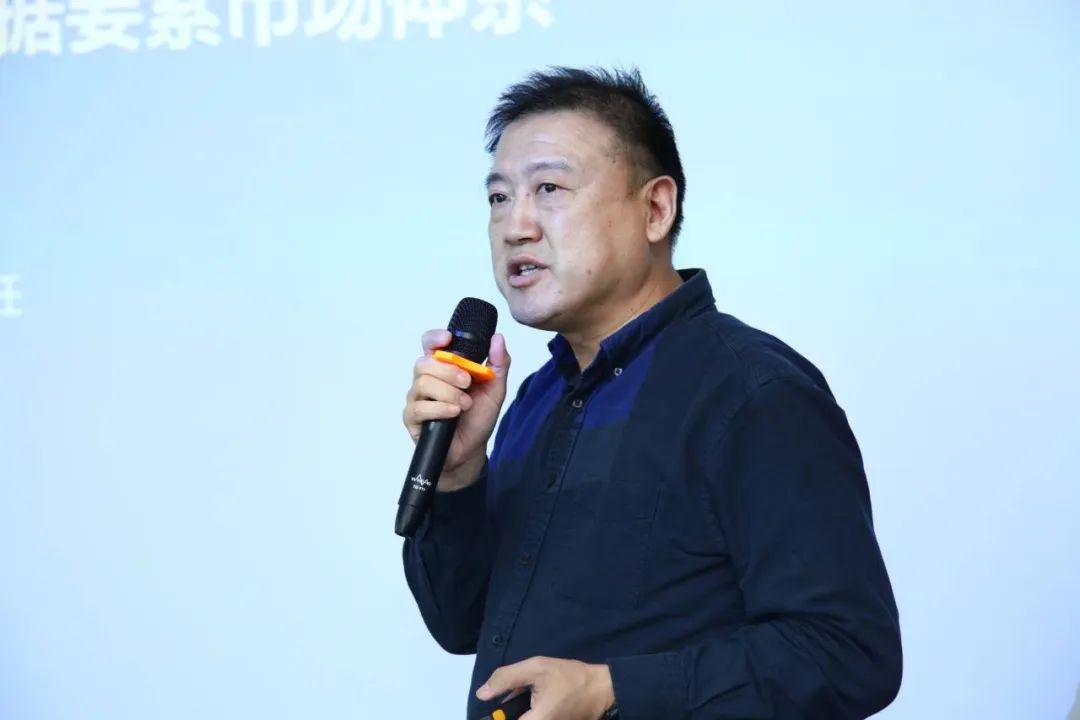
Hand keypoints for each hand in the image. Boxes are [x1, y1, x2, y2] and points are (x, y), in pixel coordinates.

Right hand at [402, 329, 510, 490]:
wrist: (471, 450)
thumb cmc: (478, 417)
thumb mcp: (495, 389)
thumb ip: (498, 363)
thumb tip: (498, 339)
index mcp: (444, 367)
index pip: (430, 344)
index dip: (435, 338)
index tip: (448, 339)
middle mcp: (427, 379)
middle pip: (425, 362)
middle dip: (449, 371)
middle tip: (467, 383)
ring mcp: (417, 398)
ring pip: (422, 383)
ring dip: (448, 392)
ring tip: (464, 404)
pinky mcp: (412, 417)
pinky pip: (419, 407)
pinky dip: (440, 408)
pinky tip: (453, 413)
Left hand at [476, 656, 614, 719]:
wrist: (602, 689)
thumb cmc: (570, 678)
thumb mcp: (537, 668)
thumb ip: (506, 679)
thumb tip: (482, 694)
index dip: (498, 716)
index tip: (501, 704)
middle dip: (511, 711)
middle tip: (520, 696)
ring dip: (521, 711)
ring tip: (533, 696)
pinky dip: (531, 713)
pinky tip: (540, 702)